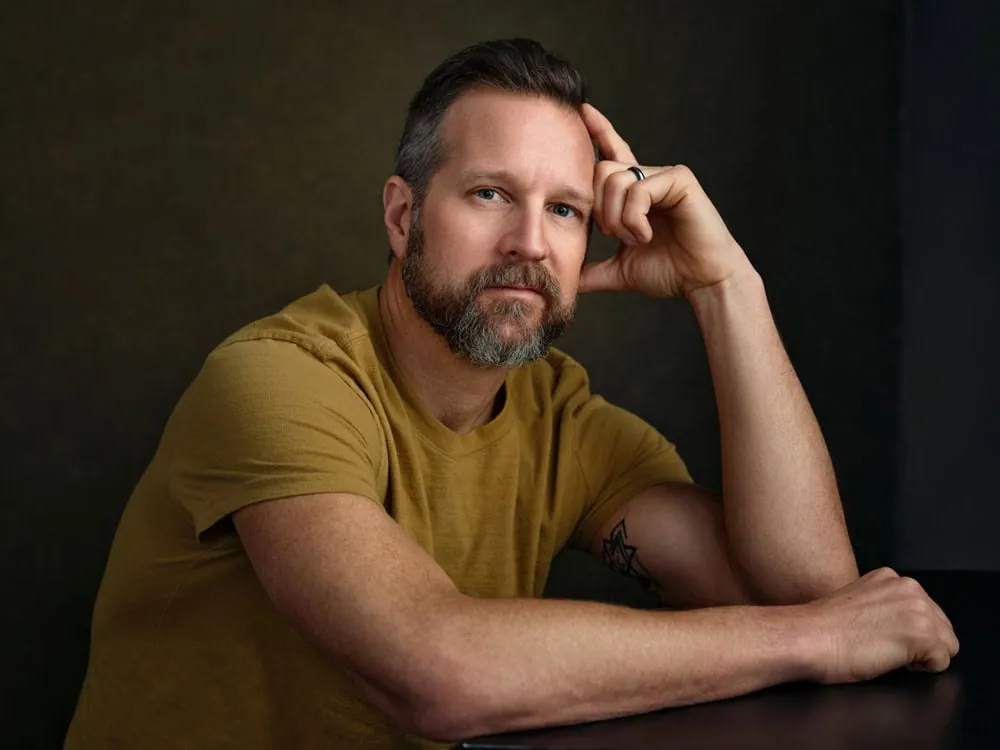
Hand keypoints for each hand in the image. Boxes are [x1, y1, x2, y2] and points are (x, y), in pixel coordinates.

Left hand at [579, 103, 753, 299]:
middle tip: (617, 236)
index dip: (598, 131)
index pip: (611, 155)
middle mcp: (648, 178)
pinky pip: (638, 190)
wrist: (702, 282)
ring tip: (637, 239)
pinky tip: (647, 235)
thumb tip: (565, 281)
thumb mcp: (619, 270)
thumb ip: (592, 271)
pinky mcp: (679, 179)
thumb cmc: (669, 272)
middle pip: (600, 171)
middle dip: (600, 210)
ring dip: (618, 220)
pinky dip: (635, 219)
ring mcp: (664, 175)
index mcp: (635, 192)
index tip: (582, 112)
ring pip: (615, 181)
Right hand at [799, 567, 959, 684]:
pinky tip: (890, 660)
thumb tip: (898, 624)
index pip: (924, 610)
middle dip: (920, 642)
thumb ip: (884, 604)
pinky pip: (942, 662)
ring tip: (887, 653)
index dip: (907, 630)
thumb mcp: (858, 602)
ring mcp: (918, 609)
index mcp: (891, 577)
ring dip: (922, 655)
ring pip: (947, 644)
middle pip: (941, 626)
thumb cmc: (822, 628)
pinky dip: (921, 669)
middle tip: (884, 647)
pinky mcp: (922, 634)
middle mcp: (909, 587)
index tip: (884, 636)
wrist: (808, 637)